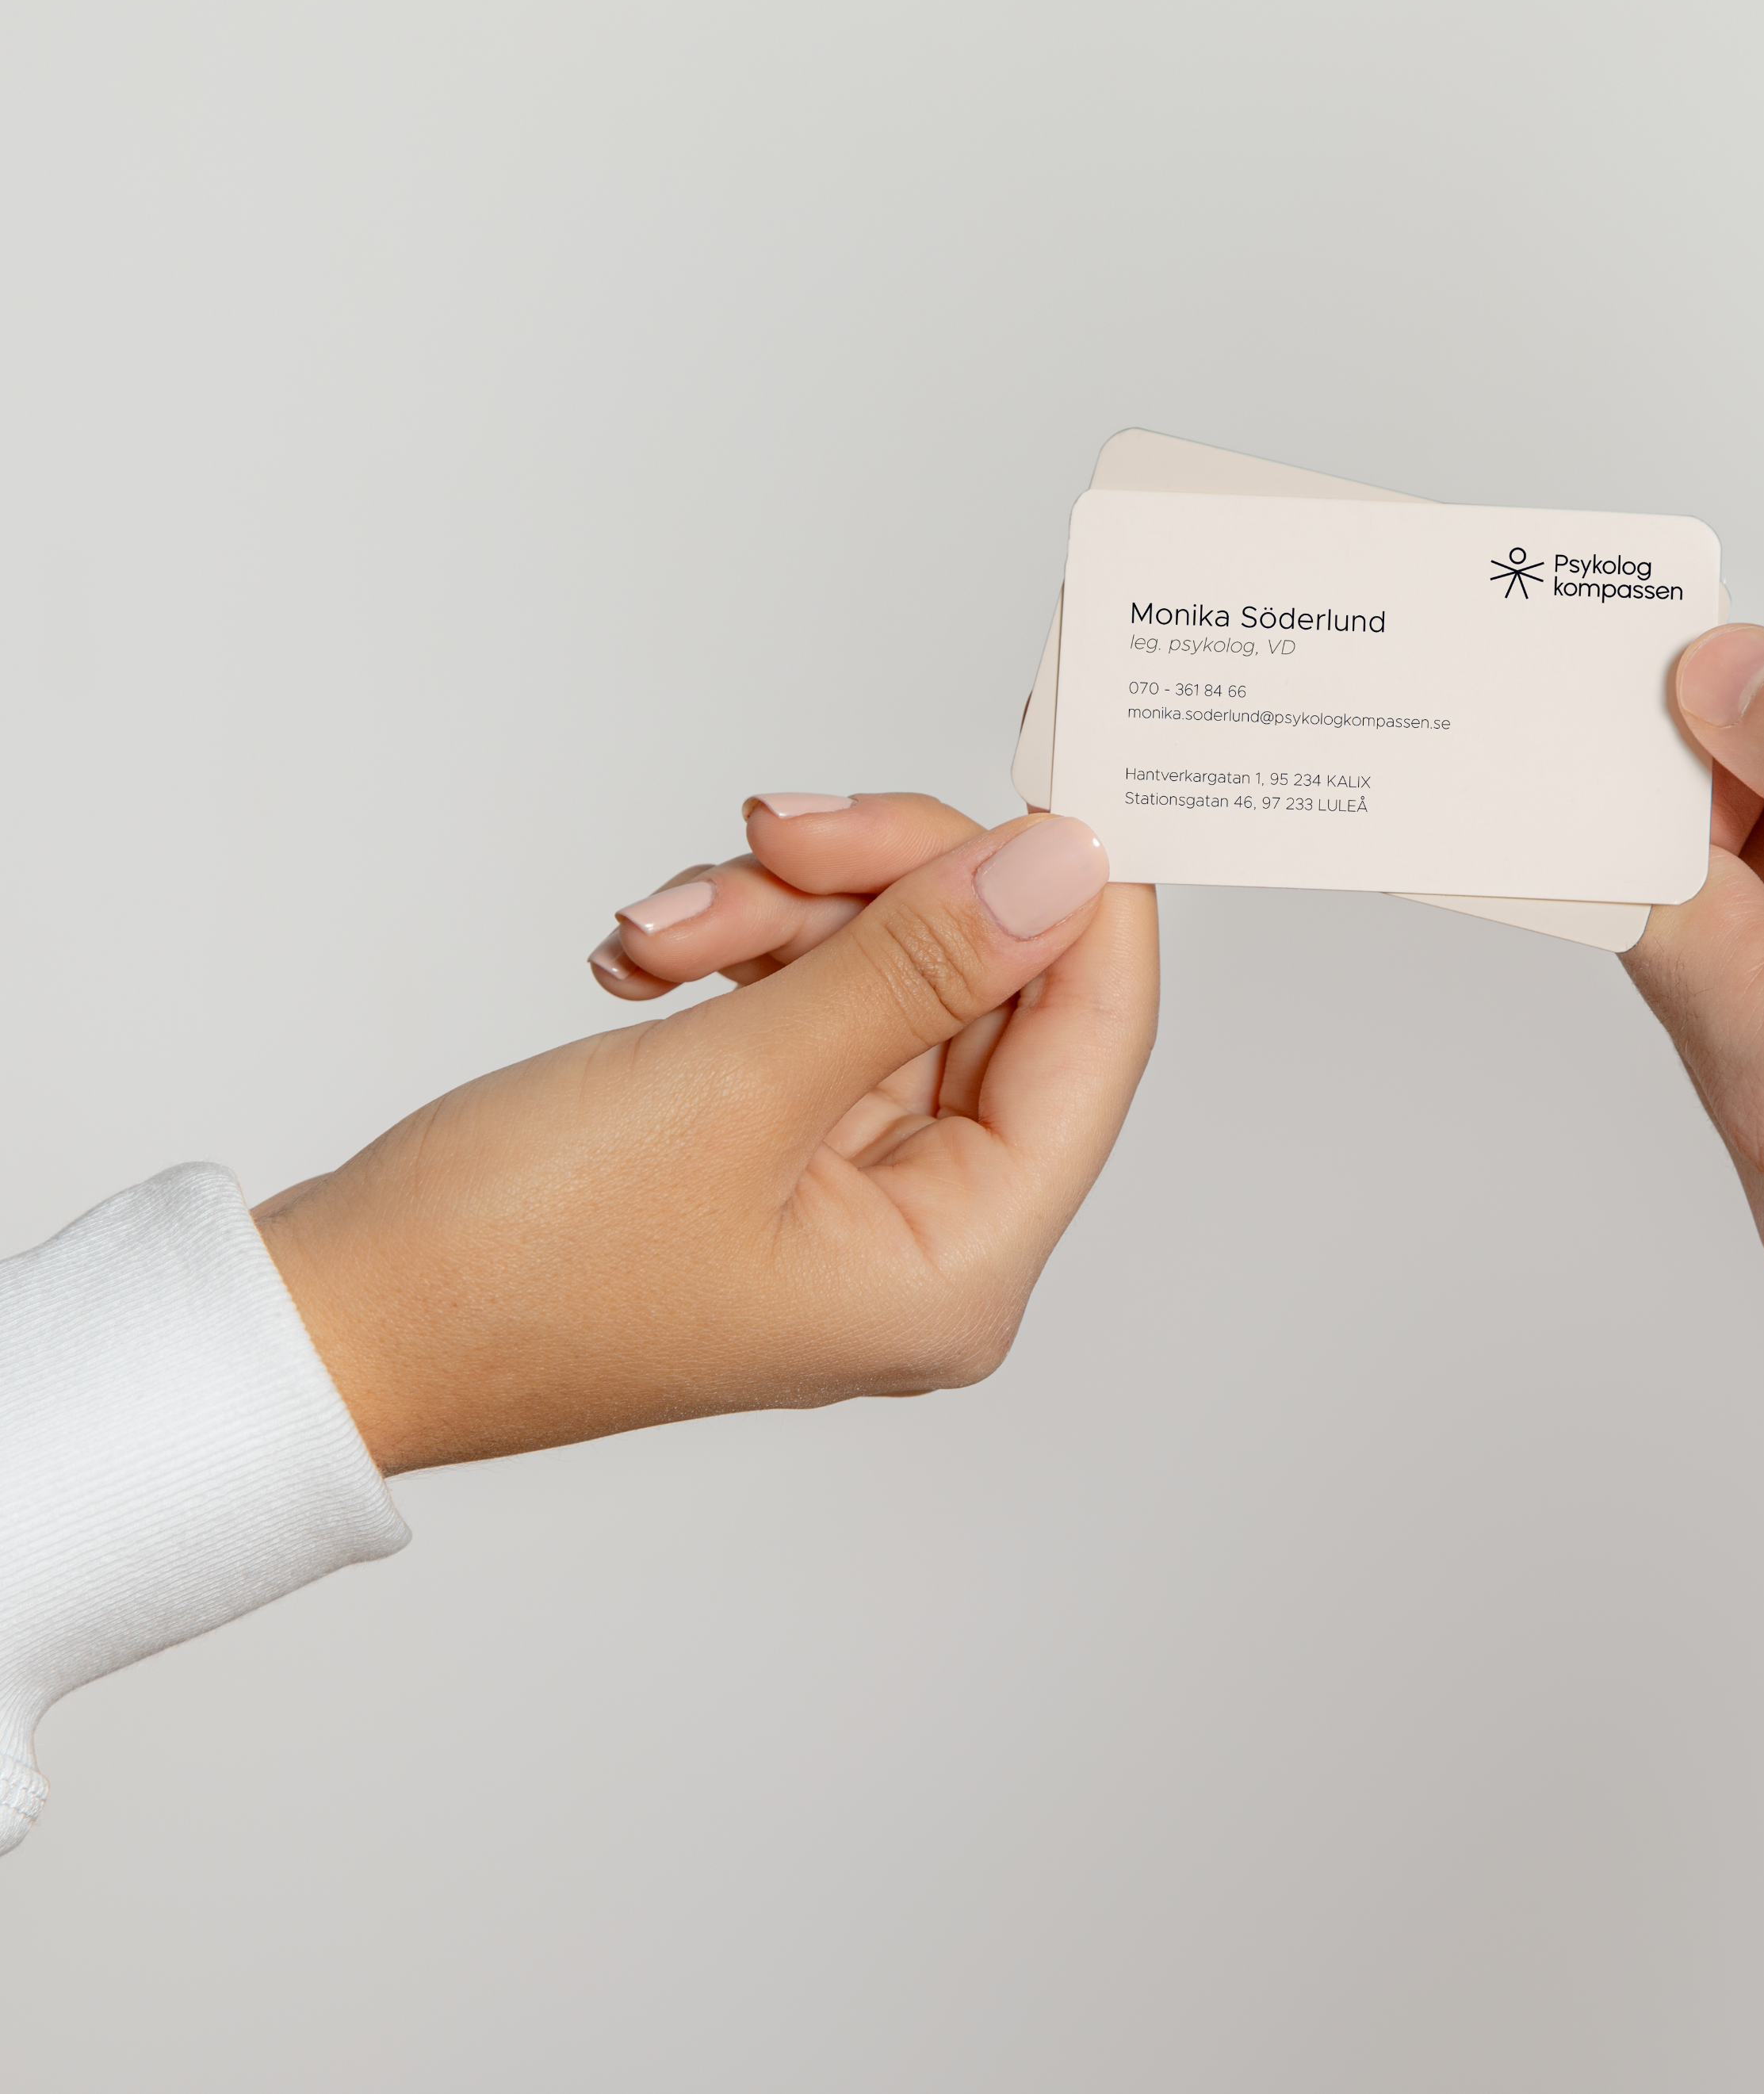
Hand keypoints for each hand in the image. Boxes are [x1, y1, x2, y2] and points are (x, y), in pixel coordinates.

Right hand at [256, 796, 1157, 1471]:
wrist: (337, 1317)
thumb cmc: (512, 1259)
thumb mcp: (736, 1084)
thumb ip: (916, 964)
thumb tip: (1063, 870)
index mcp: (958, 1265)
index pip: (1094, 1039)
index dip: (1076, 896)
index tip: (1039, 779)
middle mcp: (928, 1238)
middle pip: (992, 988)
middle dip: (877, 888)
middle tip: (772, 828)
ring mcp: (852, 1192)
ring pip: (892, 974)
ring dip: (784, 914)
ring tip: (661, 928)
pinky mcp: (778, 1146)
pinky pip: (815, 1002)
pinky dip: (742, 954)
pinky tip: (643, 958)